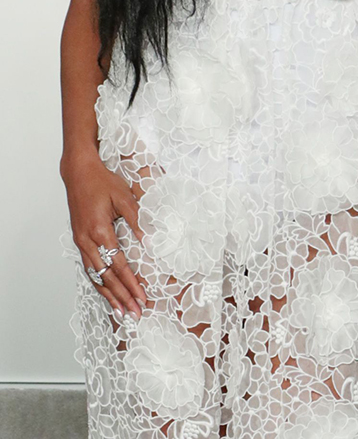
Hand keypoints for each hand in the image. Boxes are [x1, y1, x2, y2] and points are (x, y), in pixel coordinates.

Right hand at [62, 149, 146, 319]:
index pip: (119, 265)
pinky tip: (106, 293)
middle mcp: (87, 241)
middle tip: (136, 313)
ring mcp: (81, 243)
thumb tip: (150, 242)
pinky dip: (98, 283)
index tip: (143, 297)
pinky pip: (89, 268)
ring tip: (122, 312)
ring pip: (95, 276)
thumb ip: (138, 220)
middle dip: (122, 296)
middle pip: (106, 277)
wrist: (78, 173)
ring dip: (109, 295)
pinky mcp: (79, 241)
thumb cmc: (103, 182)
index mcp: (100, 231)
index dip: (131, 284)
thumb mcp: (124, 196)